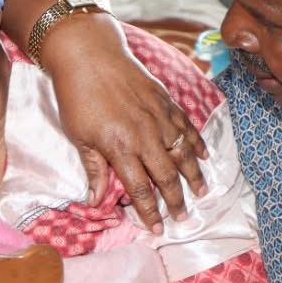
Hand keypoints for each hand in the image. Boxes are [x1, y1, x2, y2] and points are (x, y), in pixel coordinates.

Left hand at [39, 15, 207, 231]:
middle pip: (167, 176)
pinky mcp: (166, 101)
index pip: (140, 189)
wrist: (89, 54)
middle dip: (176, 201)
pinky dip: (197, 142)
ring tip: (202, 193)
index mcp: (121, 147)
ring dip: (194, 176)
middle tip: (183, 218)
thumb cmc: (77, 96)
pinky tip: (204, 156)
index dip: (150, 212)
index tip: (157, 229)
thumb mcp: (79, 137)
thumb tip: (96, 202)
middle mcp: (145, 135)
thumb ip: (94, 169)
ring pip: (183, 153)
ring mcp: (159, 117)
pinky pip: (187, 126)